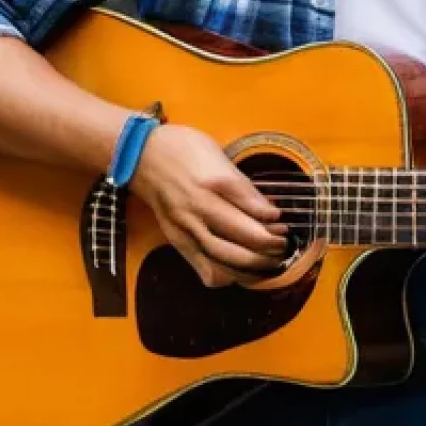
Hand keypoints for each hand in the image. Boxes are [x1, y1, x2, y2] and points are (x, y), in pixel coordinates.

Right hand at [131, 124, 287, 287]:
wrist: (141, 155)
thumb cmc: (184, 149)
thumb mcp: (219, 156)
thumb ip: (244, 187)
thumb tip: (269, 211)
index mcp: (213, 183)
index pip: (251, 211)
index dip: (273, 223)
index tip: (285, 225)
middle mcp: (198, 208)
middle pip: (240, 239)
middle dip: (268, 247)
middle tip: (283, 246)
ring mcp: (185, 228)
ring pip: (223, 259)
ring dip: (252, 266)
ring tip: (269, 263)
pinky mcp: (176, 241)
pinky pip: (203, 269)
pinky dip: (225, 276)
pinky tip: (239, 271)